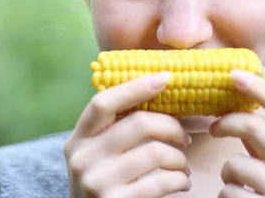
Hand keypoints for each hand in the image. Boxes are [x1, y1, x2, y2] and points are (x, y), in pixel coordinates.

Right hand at [64, 72, 192, 197]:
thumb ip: (119, 131)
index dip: (135, 87)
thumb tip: (165, 94)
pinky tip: (182, 183)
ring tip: (184, 167)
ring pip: (155, 152)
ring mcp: (96, 182)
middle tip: (187, 138)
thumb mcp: (101, 157)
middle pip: (138, 123)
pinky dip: (179, 180)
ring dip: (179, 158)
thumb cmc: (109, 187)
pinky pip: (160, 181)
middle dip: (172, 127)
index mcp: (78, 140)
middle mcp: (82, 159)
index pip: (103, 103)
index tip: (165, 78)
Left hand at [210, 70, 264, 196]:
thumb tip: (251, 82)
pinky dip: (226, 197)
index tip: (234, 74)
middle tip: (214, 126)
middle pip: (255, 128)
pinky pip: (228, 194)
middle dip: (227, 122)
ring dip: (228, 173)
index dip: (262, 89)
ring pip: (235, 164)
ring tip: (238, 183)